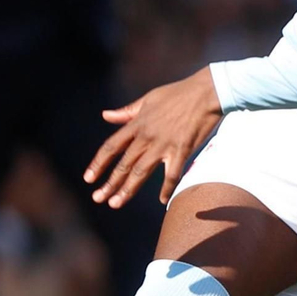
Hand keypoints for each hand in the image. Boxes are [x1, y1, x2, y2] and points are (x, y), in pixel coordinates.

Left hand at [84, 68, 222, 208]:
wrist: (208, 91)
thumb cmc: (179, 93)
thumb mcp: (149, 99)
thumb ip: (127, 112)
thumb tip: (105, 115)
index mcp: (138, 124)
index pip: (111, 147)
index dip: (98, 163)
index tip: (88, 178)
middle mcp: (147, 136)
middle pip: (123, 164)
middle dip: (109, 183)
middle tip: (98, 198)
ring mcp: (164, 144)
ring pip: (140, 172)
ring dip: (127, 190)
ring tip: (115, 204)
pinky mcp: (182, 150)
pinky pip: (172, 175)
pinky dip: (167, 189)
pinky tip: (162, 201)